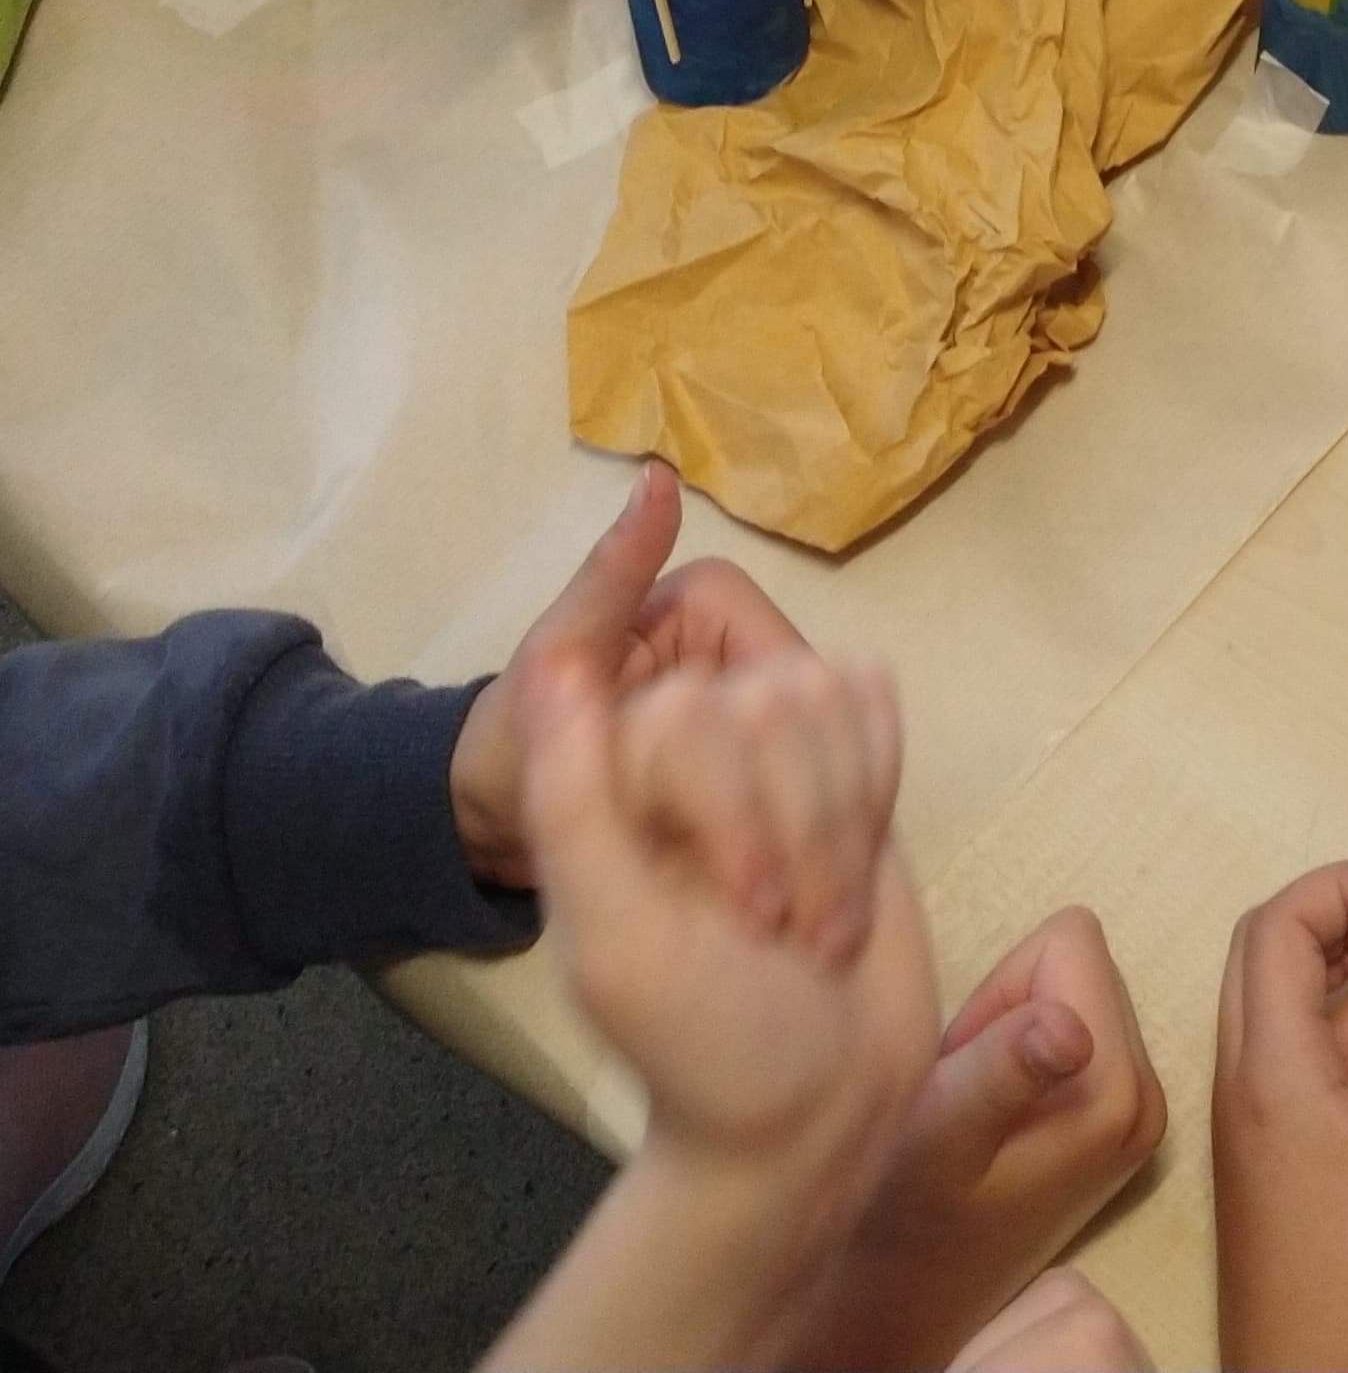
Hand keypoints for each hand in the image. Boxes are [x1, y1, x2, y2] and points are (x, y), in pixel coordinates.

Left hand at [449, 460, 812, 891]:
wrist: (494, 823)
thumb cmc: (518, 738)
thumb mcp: (560, 658)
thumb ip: (612, 575)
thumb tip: (657, 473)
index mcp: (721, 601)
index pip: (791, 676)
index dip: (776, 756)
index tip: (738, 834)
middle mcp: (752, 640)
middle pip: (815, 721)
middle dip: (789, 801)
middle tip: (748, 885)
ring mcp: (760, 702)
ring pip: (825, 759)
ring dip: (802, 832)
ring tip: (764, 904)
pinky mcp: (763, 758)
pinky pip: (814, 791)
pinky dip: (802, 842)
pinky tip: (774, 897)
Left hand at [522, 643, 937, 1213]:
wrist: (822, 1108)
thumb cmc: (709, 1046)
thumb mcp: (619, 945)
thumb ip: (573, 807)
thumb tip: (554, 663)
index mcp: (612, 784)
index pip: (688, 713)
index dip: (734, 818)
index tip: (741, 921)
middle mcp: (685, 747)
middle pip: (771, 702)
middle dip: (801, 833)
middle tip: (781, 930)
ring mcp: (769, 745)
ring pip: (828, 697)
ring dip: (843, 827)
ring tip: (815, 917)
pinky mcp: (842, 753)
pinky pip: (875, 702)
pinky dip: (879, 790)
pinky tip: (855, 865)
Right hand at [790, 908, 1165, 1371]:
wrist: (905, 1303)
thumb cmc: (907, 1222)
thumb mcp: (940, 1139)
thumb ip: (1002, 1071)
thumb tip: (1068, 1024)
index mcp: (1119, 1090)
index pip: (1071, 940)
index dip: (1001, 986)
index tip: (969, 1062)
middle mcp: (1149, 1097)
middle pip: (1081, 963)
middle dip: (1010, 1009)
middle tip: (969, 1093)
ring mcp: (1138, 1112)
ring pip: (1075, 992)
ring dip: (1013, 1034)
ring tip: (979, 1112)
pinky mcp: (1117, 1122)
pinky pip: (1076, 1031)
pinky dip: (1024, 1058)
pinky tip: (997, 1126)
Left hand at [1213, 860, 1347, 1372]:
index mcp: (1271, 1076)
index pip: (1277, 924)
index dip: (1346, 888)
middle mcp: (1245, 1082)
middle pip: (1268, 943)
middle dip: (1344, 910)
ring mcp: (1253, 1117)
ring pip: (1278, 992)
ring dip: (1345, 958)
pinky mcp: (1270, 1148)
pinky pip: (1295, 1040)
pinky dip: (1345, 1007)